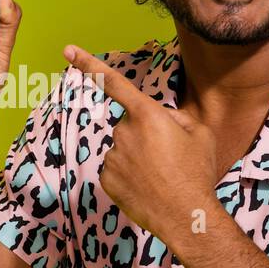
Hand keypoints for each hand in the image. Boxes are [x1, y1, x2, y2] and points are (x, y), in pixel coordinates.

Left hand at [63, 43, 221, 242]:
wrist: (186, 217)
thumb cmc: (197, 173)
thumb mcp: (200, 134)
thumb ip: (177, 117)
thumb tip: (162, 118)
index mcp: (147, 115)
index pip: (114, 82)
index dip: (89, 64)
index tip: (68, 50)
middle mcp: (124, 132)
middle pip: (130, 124)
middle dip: (146, 135)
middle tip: (169, 157)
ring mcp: (113, 156)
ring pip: (123, 148)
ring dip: (138, 157)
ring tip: (161, 176)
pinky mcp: (106, 179)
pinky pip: (116, 168)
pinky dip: (129, 175)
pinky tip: (146, 187)